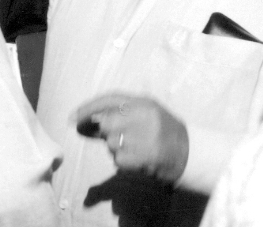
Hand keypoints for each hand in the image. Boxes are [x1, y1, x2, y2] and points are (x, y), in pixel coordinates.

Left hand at [73, 92, 188, 185]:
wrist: (190, 153)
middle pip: (105, 123)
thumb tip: (85, 121)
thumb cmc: (162, 131)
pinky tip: (137, 159)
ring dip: (117, 148)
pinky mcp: (144, 157)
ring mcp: (145, 137)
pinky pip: (118, 159)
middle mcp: (144, 116)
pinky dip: (123, 162)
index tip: (72, 118)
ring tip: (136, 147)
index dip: (88, 108)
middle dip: (107, 132)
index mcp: (143, 102)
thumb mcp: (145, 113)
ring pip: (111, 143)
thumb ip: (119, 112)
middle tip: (122, 136)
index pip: (109, 99)